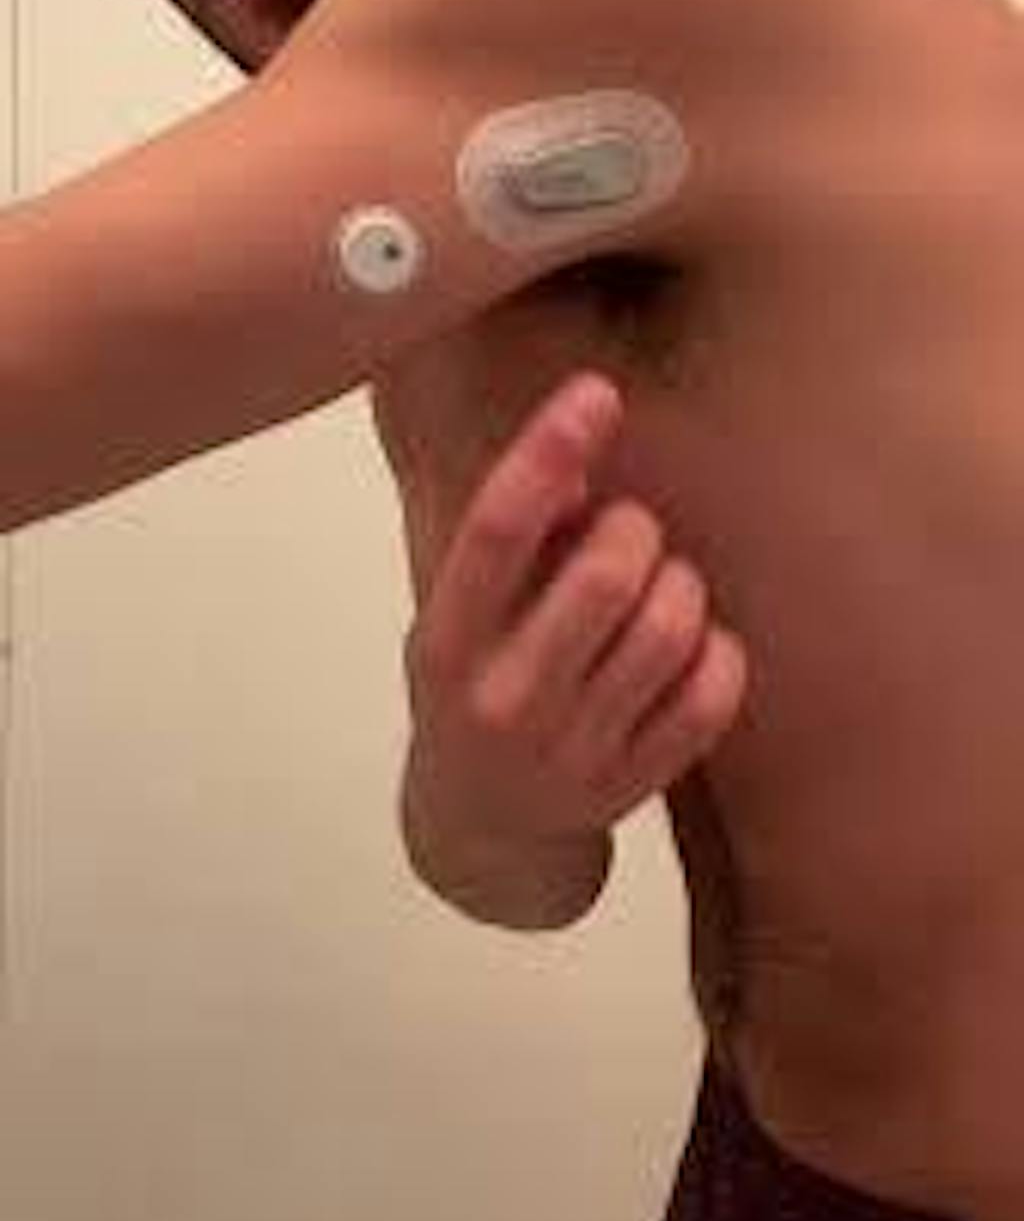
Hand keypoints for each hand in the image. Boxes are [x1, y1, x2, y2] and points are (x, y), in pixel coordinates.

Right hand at [404, 372, 747, 853]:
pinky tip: (690, 646)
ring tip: (661, 586)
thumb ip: (511, 537)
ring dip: (680, 583)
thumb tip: (570, 460)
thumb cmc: (474, 681)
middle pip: (605, 577)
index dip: (547, 452)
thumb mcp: (460, 611)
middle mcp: (504, 701)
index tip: (595, 393)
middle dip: (635, 529)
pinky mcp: (635, 787)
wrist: (479, 827)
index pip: (496, 534)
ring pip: (670, 631)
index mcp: (447, 642)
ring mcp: (573, 754)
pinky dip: (718, 651)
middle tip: (629, 531)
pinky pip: (712, 695)